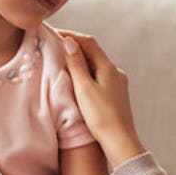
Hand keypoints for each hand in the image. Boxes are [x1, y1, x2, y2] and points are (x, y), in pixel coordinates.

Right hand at [59, 30, 144, 168]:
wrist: (120, 141)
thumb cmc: (101, 116)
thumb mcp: (84, 88)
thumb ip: (76, 64)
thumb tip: (69, 42)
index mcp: (108, 67)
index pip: (89, 42)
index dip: (71, 35)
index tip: (55, 34)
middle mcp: (115, 72)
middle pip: (93, 52)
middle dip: (75, 47)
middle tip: (56, 46)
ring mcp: (117, 83)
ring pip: (96, 65)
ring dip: (81, 61)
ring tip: (63, 63)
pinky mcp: (116, 95)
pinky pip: (99, 77)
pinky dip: (87, 73)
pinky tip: (78, 82)